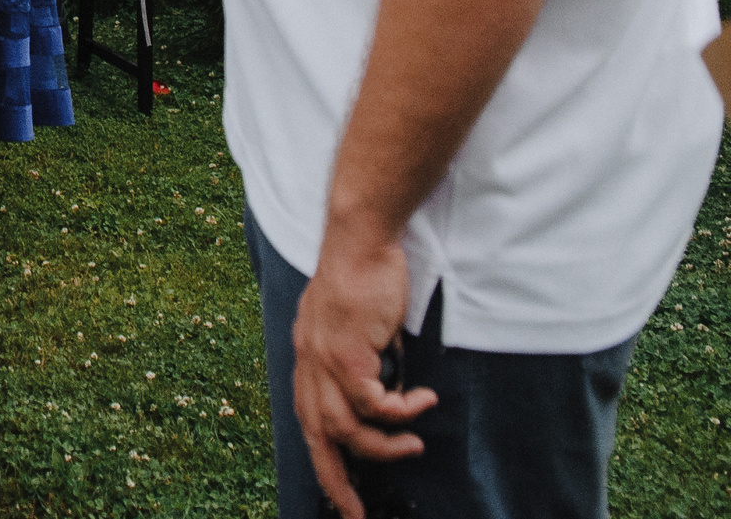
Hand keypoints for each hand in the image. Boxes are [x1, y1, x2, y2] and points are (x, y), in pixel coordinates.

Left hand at [292, 225, 437, 518]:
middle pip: (316, 437)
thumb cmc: (365, 277)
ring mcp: (322, 360)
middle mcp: (308, 362)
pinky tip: (424, 401)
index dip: (322, 459)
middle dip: (335, 481)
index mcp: (307, 358)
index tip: (340, 492)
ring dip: (384, 446)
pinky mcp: (345, 354)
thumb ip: (361, 358)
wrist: (360, 240)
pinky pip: (374, 404)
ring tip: (414, 445)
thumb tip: (384, 392)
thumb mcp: (357, 326)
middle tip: (356, 514)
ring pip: (346, 429)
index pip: (307, 420)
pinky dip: (401, 412)